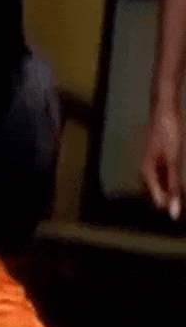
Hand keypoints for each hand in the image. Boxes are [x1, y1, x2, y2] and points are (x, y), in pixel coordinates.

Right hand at [140, 104, 185, 219]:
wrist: (164, 113)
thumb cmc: (169, 136)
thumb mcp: (174, 162)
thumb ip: (174, 187)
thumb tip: (173, 213)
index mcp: (146, 174)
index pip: (158, 202)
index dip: (174, 207)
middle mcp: (145, 172)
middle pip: (158, 197)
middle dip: (173, 201)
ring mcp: (151, 166)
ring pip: (162, 188)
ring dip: (174, 192)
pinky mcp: (157, 160)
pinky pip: (165, 178)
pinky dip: (174, 182)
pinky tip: (183, 180)